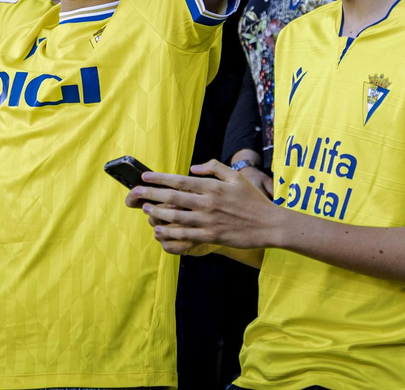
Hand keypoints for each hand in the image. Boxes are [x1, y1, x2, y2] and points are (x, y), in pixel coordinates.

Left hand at [126, 160, 282, 253]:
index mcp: (212, 186)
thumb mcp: (236, 177)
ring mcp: (209, 220)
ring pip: (175, 217)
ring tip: (145, 209)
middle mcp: (208, 202)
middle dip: (150, 194)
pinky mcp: (211, 236)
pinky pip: (185, 234)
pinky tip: (159, 230)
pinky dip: (170, 232)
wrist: (269, 224)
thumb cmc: (253, 199)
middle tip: (134, 192)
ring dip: (157, 213)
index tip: (145, 177)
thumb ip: (214, 168)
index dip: (160, 178)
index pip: (180, 180)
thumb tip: (193, 168)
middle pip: (172, 197)